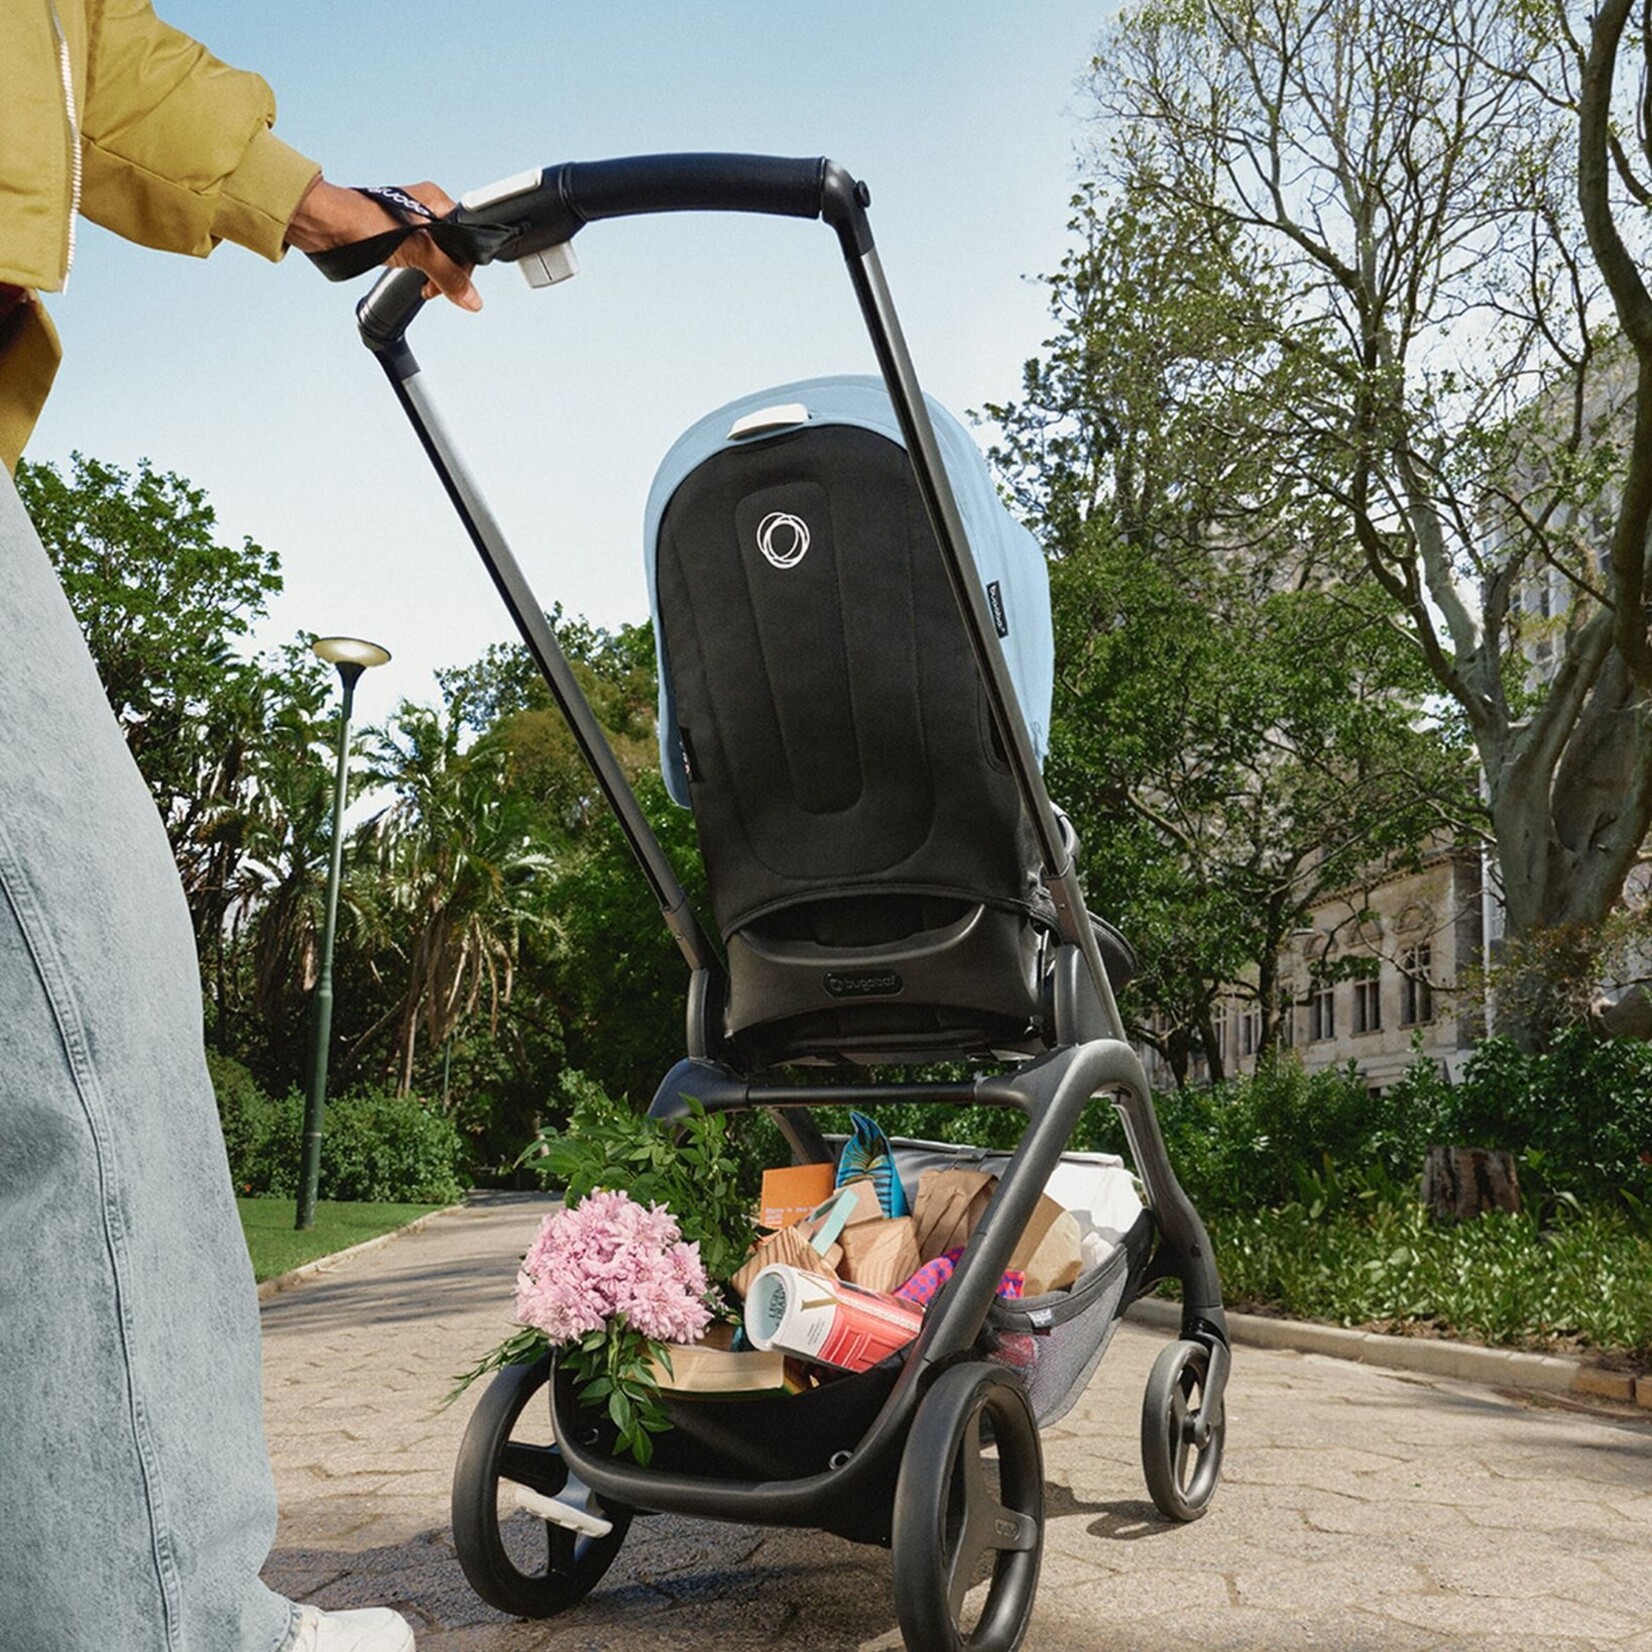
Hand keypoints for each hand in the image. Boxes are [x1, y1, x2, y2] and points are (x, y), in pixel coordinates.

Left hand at [285, 177, 481, 310]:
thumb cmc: (360, 221)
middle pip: (454, 249)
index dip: (464, 266)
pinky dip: (420, 272)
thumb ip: (447, 275)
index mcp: (436, 200)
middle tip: (434, 290)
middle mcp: (426, 209)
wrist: (320, 222)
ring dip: (434, 275)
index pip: (468, 237)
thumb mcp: (415, 250)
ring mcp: (411, 223)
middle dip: (448, 274)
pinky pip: (420, 258)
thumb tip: (473, 299)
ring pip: (437, 256)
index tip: (456, 287)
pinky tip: (412, 278)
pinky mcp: (395, 236)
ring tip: (423, 286)